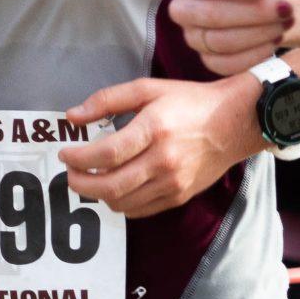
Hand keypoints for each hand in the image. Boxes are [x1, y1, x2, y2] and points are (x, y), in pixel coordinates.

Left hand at [58, 75, 260, 217]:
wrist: (234, 123)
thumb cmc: (189, 102)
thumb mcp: (148, 88)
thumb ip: (107, 100)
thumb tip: (73, 116)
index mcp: (154, 128)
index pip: (106, 154)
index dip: (79, 158)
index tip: (65, 154)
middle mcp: (163, 160)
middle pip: (110, 186)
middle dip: (80, 183)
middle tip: (70, 173)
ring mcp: (172, 182)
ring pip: (122, 202)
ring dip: (97, 195)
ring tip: (89, 179)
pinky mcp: (178, 196)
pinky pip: (140, 210)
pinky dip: (120, 202)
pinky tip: (114, 187)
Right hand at [168, 0, 291, 76]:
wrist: (266, 2)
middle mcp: (182, 7)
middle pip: (209, 15)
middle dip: (253, 14)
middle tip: (286, 8)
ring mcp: (192, 36)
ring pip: (218, 42)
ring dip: (258, 34)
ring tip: (285, 22)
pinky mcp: (207, 59)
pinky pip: (224, 65)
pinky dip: (253, 56)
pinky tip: (274, 41)